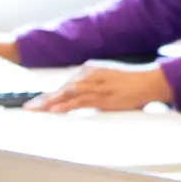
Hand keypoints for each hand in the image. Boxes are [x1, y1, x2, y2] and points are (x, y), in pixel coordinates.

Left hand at [25, 63, 174, 112]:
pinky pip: (80, 102)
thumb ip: (95, 87)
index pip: (66, 84)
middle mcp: (90, 76)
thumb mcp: (110, 79)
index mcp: (91, 70)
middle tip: (29, 107)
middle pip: (62, 88)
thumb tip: (84, 98)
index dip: (50, 94)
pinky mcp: (103, 97)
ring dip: (50, 103)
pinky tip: (56, 110)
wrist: (150, 81)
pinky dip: (66, 106)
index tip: (38, 102)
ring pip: (67, 95)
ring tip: (36, 110)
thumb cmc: (134, 82)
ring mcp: (96, 86)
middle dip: (44, 98)